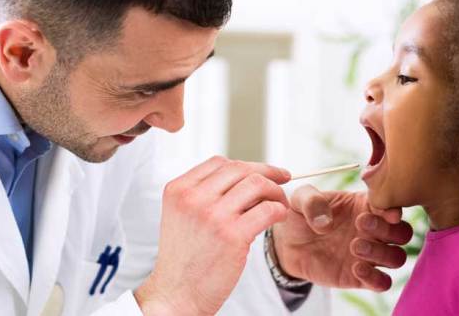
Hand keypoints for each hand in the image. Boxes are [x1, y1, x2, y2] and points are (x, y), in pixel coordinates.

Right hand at [135, 156, 290, 314]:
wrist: (176, 295)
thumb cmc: (184, 260)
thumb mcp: (182, 217)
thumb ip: (206, 196)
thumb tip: (247, 181)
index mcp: (178, 190)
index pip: (219, 163)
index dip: (247, 165)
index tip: (263, 172)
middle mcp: (193, 198)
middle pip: (240, 169)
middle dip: (267, 173)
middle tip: (282, 181)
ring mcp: (213, 215)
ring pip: (257, 184)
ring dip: (275, 191)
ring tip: (280, 204)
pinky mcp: (232, 235)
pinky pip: (267, 209)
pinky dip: (279, 210)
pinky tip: (279, 218)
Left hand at [272, 185, 412, 290]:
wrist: (288, 245)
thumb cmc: (300, 216)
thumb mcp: (300, 199)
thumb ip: (312, 201)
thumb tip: (325, 222)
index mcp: (365, 206)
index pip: (391, 206)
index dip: (393, 208)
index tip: (385, 212)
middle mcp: (374, 231)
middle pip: (402, 232)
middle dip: (388, 229)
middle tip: (361, 224)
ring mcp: (370, 255)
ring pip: (397, 258)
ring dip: (382, 253)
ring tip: (354, 247)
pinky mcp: (361, 277)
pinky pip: (383, 282)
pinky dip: (376, 278)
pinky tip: (356, 268)